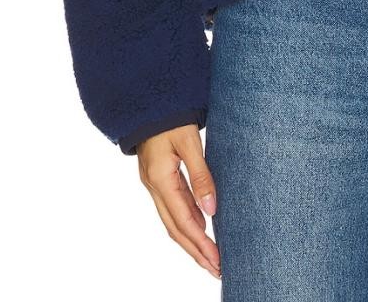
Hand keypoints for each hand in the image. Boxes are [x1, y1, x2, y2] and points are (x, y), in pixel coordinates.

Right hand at [137, 124, 220, 279]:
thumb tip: (212, 211)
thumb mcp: (189, 141)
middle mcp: (154, 186)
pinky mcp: (158, 178)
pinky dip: (185, 223)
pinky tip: (198, 230)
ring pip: (172, 221)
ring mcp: (154, 183)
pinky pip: (172, 207)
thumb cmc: (170, 115)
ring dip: (190, 241)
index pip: (183, 221)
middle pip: (175, 228)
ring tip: (209, 257)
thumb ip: (201, 175)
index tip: (217, 259)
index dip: (200, 242)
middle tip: (216, 268)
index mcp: (160, 179)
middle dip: (195, 251)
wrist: (150, 99)